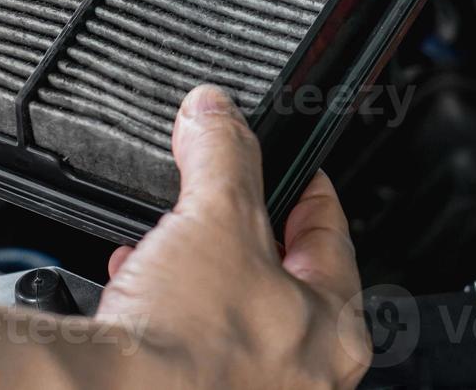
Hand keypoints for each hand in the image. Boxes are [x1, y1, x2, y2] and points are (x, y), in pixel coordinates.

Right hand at [99, 85, 371, 388]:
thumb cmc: (186, 340)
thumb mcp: (215, 213)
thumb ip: (223, 151)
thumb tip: (215, 112)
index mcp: (336, 331)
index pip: (330, 235)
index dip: (302, 187)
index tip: (287, 166)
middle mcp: (306, 376)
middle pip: (281, 276)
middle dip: (239, 231)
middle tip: (217, 202)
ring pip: (234, 312)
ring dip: (199, 273)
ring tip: (168, 243)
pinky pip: (195, 344)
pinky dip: (170, 312)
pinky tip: (139, 289)